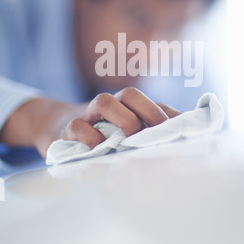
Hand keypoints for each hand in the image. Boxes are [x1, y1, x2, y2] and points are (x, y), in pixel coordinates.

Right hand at [0, 88, 180, 158]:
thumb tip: (187, 126)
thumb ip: (153, 124)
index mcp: (123, 103)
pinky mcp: (67, 130)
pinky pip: (78, 126)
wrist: (56, 126)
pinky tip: (102, 150)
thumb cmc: (100, 130)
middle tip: (155, 134)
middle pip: (129, 94)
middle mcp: (107, 104)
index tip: (176, 132)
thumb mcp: (125, 125)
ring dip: (122, 119)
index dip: (162, 113)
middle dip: (147, 111)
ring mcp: (86, 114)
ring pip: (103, 101)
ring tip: (130, 140)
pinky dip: (92, 137)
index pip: (148, 100)